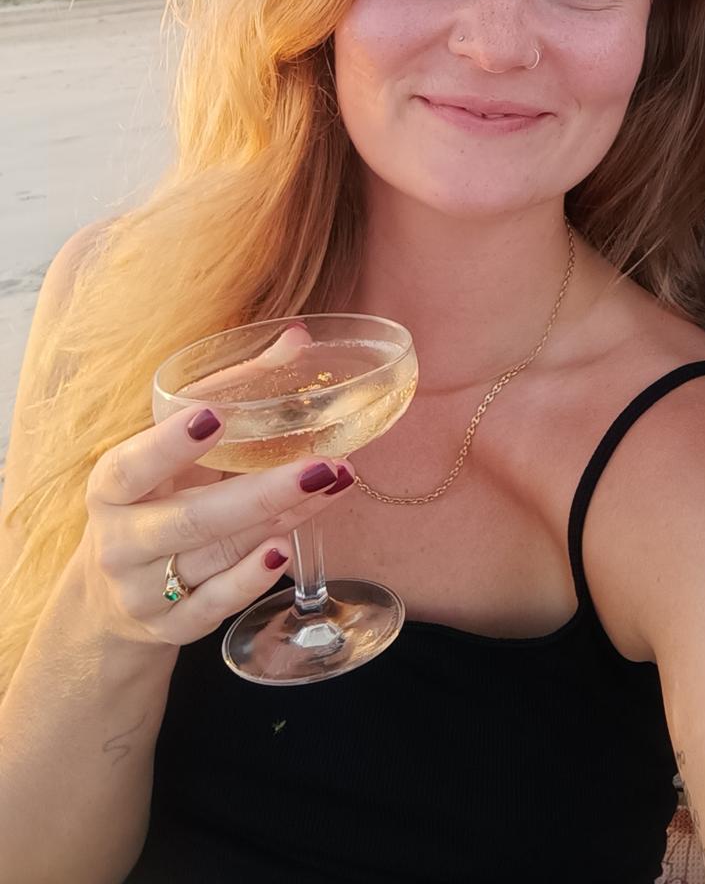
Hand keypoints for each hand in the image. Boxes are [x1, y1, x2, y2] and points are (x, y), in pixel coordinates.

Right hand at [77, 404, 354, 647]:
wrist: (113, 592)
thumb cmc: (157, 495)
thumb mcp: (175, 448)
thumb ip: (232, 389)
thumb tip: (298, 338)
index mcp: (112, 485)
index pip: (133, 465)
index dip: (169, 444)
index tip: (212, 414)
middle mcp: (121, 541)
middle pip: (191, 520)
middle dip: (260, 494)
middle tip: (320, 466)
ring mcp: (143, 590)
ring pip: (216, 557)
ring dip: (279, 522)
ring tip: (331, 486)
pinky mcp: (170, 627)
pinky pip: (214, 606)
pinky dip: (250, 580)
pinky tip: (286, 547)